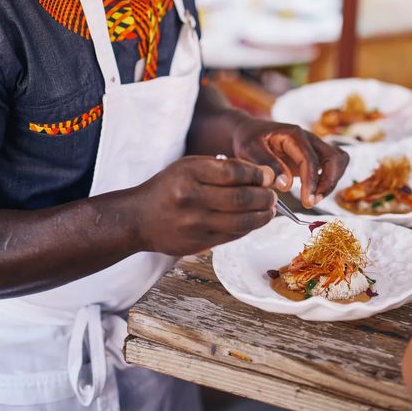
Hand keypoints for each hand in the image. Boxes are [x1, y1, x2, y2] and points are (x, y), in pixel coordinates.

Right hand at [136, 156, 275, 254]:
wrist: (138, 218)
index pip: (234, 171)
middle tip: (272, 194)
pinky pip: (233, 236)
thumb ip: (222, 168)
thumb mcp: (188, 166)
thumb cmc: (168, 187)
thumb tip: (261, 174)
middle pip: (241, 198)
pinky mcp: (198, 243)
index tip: (268, 175)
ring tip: (269, 209)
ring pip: (241, 221)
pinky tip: (253, 220)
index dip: (257, 173)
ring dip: (262, 215)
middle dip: (265, 196)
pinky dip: (249, 228)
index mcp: (189, 172)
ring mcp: (194, 223)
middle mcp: (191, 197)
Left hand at [232, 118, 348, 208]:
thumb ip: (268, 165)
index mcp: (294, 135)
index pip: (311, 159)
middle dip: (328, 183)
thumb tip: (286, 185)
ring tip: (312, 200)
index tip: (307, 202)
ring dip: (331, 183)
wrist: (249, 133)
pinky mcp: (315, 157)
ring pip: (339, 161)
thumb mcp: (250, 149)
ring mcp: (315, 147)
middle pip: (335, 157)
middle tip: (312, 202)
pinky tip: (313, 194)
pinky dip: (328, 182)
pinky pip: (333, 167)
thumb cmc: (249, 140)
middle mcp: (309, 139)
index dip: (312, 182)